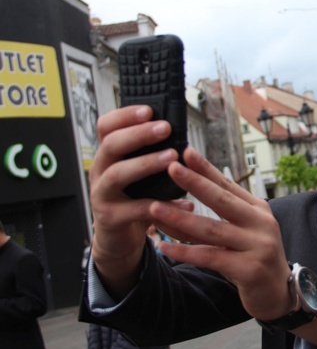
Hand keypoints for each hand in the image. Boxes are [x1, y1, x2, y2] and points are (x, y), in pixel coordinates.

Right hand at [88, 106, 191, 297]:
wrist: (118, 239)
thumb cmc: (133, 199)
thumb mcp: (140, 175)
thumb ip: (152, 155)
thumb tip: (180, 133)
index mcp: (108, 156)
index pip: (106, 127)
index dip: (125, 116)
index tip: (149, 109)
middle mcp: (100, 171)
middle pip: (111, 145)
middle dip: (138, 134)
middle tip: (165, 128)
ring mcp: (102, 195)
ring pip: (118, 174)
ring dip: (146, 163)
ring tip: (172, 157)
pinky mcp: (111, 218)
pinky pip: (135, 209)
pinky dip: (161, 205)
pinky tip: (183, 202)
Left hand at [151, 148, 294, 321]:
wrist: (280, 292)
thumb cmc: (255, 258)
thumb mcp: (244, 231)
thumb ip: (220, 215)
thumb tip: (183, 196)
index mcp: (258, 209)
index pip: (228, 185)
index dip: (206, 168)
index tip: (185, 151)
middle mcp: (261, 223)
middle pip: (221, 200)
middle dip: (194, 182)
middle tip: (171, 166)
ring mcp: (257, 246)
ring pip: (211, 229)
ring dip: (180, 218)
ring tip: (155, 208)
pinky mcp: (249, 269)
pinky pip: (210, 257)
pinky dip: (185, 251)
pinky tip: (163, 246)